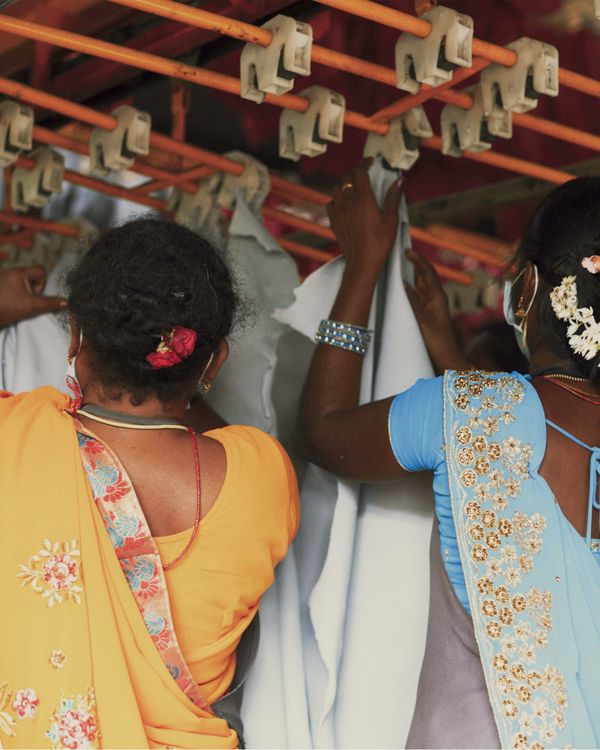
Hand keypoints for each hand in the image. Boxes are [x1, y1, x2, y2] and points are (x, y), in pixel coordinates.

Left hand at [0, 266, 66, 326]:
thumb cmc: (5, 308)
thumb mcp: (31, 307)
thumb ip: (50, 304)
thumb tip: (67, 302)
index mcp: (19, 272)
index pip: (41, 270)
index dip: (42, 284)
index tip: (33, 295)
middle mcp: (10, 273)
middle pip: (32, 278)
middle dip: (32, 292)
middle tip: (25, 301)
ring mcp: (3, 280)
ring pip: (23, 285)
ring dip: (24, 296)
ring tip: (16, 305)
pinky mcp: (0, 288)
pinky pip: (14, 289)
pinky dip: (15, 298)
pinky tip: (10, 306)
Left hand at [327, 160, 400, 278]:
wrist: (362, 262)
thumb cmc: (380, 243)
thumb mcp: (391, 220)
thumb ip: (393, 199)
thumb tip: (399, 182)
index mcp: (364, 200)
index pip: (360, 173)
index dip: (364, 163)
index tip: (370, 161)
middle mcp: (348, 202)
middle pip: (347, 178)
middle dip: (355, 171)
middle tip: (363, 172)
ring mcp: (339, 212)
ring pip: (336, 189)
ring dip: (344, 184)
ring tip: (353, 186)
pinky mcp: (333, 221)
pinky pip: (330, 203)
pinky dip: (336, 199)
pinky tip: (343, 203)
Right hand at [404, 249, 468, 370]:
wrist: (446, 357)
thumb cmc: (437, 340)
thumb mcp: (422, 320)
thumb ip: (412, 301)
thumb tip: (402, 283)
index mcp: (437, 296)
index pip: (427, 272)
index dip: (417, 259)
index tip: (406, 250)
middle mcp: (435, 298)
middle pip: (424, 275)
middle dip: (414, 263)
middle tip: (401, 252)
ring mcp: (431, 306)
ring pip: (420, 285)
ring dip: (411, 274)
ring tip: (399, 264)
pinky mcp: (426, 313)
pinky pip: (416, 296)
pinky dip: (409, 289)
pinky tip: (401, 287)